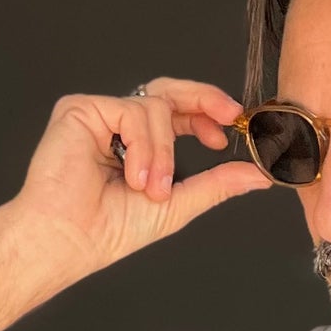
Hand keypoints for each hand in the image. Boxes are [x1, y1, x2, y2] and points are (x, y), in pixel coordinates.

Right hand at [5, 76, 268, 278]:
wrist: (70, 239)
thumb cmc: (109, 230)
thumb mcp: (178, 204)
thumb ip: (216, 184)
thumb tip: (259, 175)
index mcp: (139, 144)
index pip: (178, 112)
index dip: (205, 114)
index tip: (228, 132)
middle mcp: (119, 124)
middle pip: (168, 90)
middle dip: (202, 100)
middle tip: (226, 117)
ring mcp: (99, 113)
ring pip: (155, 106)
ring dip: (163, 152)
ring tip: (151, 188)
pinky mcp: (80, 108)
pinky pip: (131, 109)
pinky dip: (142, 144)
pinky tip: (132, 175)